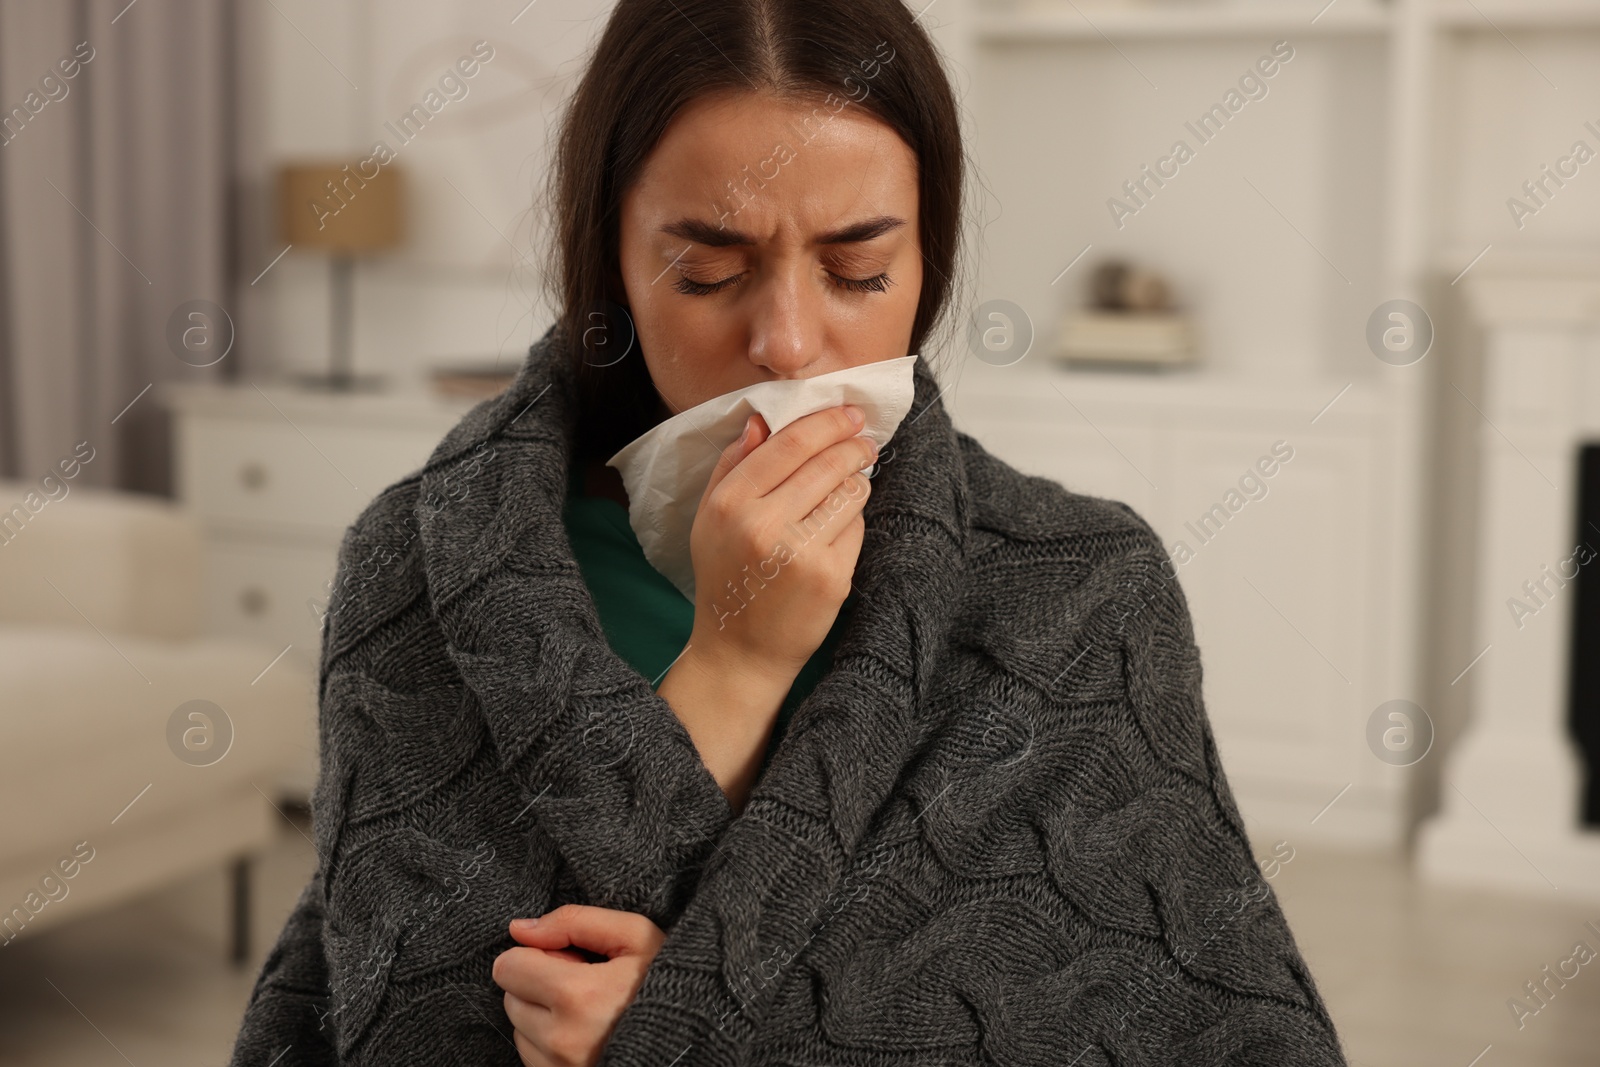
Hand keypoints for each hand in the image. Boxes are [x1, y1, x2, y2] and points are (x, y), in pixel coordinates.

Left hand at [492, 904, 665, 1066]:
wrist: (692, 1038)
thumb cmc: (667, 984)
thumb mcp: (636, 936)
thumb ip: (574, 921)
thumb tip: (519, 929)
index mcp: (579, 997)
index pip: (509, 967)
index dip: (540, 953)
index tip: (573, 959)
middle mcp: (562, 1040)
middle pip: (511, 997)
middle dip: (539, 984)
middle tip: (584, 984)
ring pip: (519, 1028)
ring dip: (544, 1014)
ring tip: (588, 1010)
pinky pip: (532, 1055)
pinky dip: (550, 1040)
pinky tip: (585, 1032)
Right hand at [687, 404, 876, 683]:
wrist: (740, 650)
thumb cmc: (727, 578)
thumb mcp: (710, 518)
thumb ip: (732, 467)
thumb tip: (761, 421)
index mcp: (729, 503)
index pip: (788, 444)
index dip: (825, 423)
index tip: (847, 414)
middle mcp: (762, 524)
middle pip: (827, 462)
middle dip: (852, 446)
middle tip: (863, 441)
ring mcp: (799, 552)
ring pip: (849, 492)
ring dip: (854, 484)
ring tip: (846, 488)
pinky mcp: (830, 577)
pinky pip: (856, 529)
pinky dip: (851, 525)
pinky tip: (834, 535)